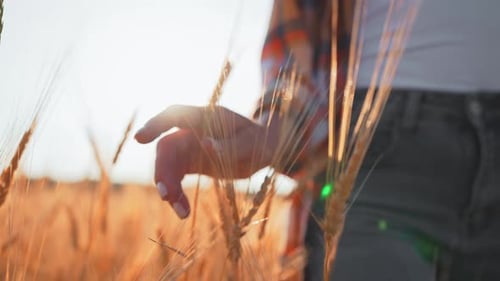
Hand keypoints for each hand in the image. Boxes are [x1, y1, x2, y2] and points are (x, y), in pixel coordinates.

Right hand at [135, 105, 279, 218]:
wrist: (263, 149)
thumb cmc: (259, 141)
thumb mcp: (252, 144)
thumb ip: (229, 145)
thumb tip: (205, 144)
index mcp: (208, 117)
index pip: (175, 114)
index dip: (156, 124)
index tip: (140, 138)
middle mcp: (193, 130)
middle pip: (167, 146)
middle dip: (163, 170)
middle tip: (166, 195)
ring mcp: (189, 146)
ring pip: (168, 164)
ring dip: (168, 187)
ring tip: (181, 211)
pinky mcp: (190, 163)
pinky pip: (175, 177)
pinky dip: (176, 193)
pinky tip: (183, 210)